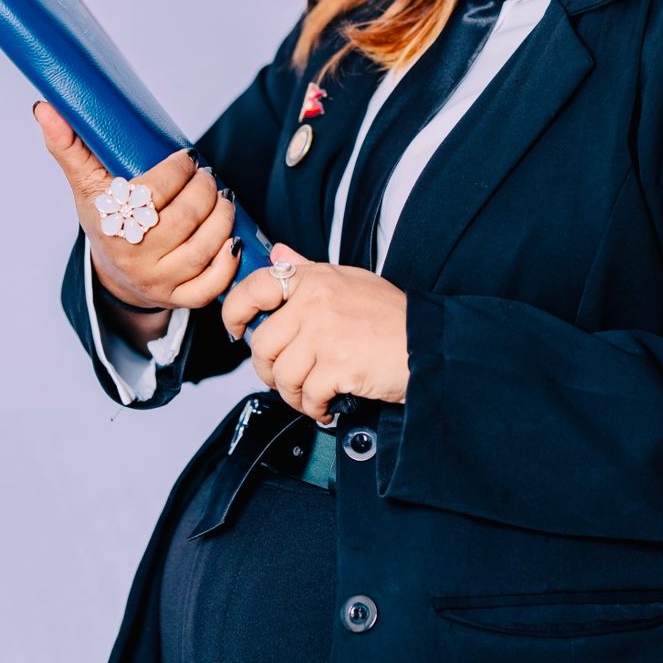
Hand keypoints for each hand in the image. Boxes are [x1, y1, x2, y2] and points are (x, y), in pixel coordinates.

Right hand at [32, 100, 241, 311]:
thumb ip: (68, 146)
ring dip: (222, 217)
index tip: (188, 157)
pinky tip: (231, 237)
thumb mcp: (86, 184)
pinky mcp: (180, 298)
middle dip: (204, 189)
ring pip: (204, 248)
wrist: (113, 273)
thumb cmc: (105, 219)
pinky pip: (212, 286)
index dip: (179, 170)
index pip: (154, 193)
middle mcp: (134, 258)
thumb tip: (44, 107)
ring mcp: (158, 281)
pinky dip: (228, 262)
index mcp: (110, 226)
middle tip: (206, 176)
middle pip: (185, 219)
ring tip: (222, 197)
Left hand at [221, 242, 409, 419]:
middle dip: (269, 371)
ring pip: (282, 375)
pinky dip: (314, 408)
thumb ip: (308, 270)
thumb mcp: (350, 280)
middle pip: (262, 344)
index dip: (234, 312)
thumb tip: (279, 254)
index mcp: (315, 279)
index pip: (255, 287)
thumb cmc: (392, 316)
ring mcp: (325, 333)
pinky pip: (307, 395)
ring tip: (311, 396)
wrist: (428, 343)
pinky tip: (327, 405)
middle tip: (285, 379)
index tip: (236, 331)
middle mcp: (315, 302)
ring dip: (293, 396)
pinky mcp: (338, 365)